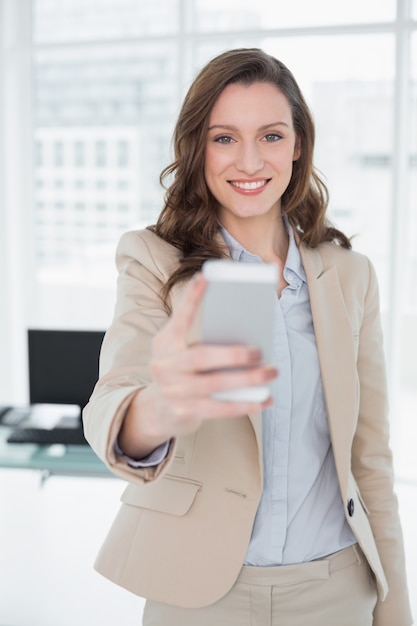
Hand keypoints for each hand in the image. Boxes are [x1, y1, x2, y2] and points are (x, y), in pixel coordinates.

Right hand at [119, 272, 277, 457]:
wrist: (157, 410)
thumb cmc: (180, 371)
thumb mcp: (179, 349)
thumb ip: (201, 337)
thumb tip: (243, 327)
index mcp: (165, 343)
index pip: (179, 318)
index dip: (192, 298)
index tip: (205, 277)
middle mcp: (164, 366)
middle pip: (202, 357)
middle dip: (234, 354)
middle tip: (259, 351)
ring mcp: (173, 391)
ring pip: (215, 384)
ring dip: (248, 379)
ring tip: (271, 372)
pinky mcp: (184, 412)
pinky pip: (221, 409)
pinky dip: (246, 404)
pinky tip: (266, 398)